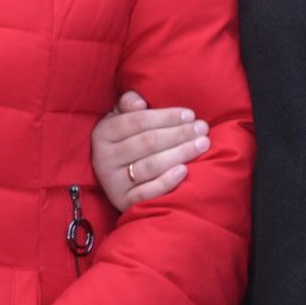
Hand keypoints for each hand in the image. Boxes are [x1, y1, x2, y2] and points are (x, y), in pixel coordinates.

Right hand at [90, 91, 209, 212]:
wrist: (116, 179)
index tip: (190, 114)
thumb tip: (140, 102)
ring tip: (202, 145)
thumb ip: (128, 103)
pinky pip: (147, 192)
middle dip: (179, 134)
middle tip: (202, 129)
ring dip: (180, 153)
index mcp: (102, 133)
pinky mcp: (123, 202)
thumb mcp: (120, 118)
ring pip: (151, 166)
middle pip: (147, 142)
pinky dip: (167, 181)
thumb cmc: (125, 141)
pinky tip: (185, 170)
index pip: (137, 121)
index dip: (166, 117)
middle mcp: (104, 158)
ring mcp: (113, 182)